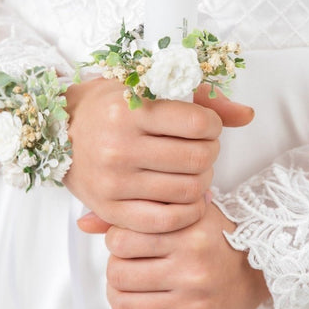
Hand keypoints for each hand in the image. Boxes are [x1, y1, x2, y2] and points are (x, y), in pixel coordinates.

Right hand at [65, 79, 253, 233]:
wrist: (60, 131)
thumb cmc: (111, 106)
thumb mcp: (148, 87)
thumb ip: (201, 99)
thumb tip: (247, 115)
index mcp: (129, 108)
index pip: (200, 123)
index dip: (213, 126)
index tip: (203, 126)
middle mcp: (119, 145)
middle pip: (199, 158)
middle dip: (209, 153)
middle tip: (199, 149)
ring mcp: (114, 181)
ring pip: (189, 190)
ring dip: (202, 181)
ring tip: (190, 171)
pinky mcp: (110, 209)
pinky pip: (167, 220)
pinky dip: (187, 212)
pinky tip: (186, 199)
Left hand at [100, 201, 269, 308]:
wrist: (264, 268)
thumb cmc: (217, 237)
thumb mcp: (184, 214)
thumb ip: (136, 215)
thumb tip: (83, 222)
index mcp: (188, 234)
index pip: (120, 240)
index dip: (115, 242)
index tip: (128, 243)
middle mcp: (193, 268)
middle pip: (118, 274)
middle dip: (115, 271)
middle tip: (127, 268)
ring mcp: (197, 303)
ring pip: (125, 305)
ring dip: (118, 297)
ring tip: (129, 289)